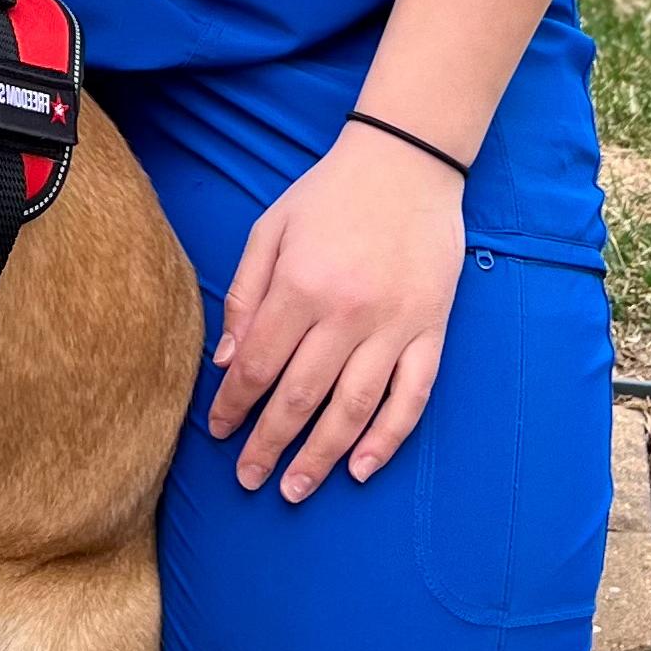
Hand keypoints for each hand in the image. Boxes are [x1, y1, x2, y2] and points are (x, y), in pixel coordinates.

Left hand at [205, 123, 465, 500]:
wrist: (407, 161)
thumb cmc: (329, 194)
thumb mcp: (269, 229)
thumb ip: (245, 295)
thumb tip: (224, 362)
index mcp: (300, 285)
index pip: (257, 365)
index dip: (234, 406)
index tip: (219, 433)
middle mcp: (346, 313)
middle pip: (300, 397)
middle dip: (269, 444)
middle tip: (249, 479)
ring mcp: (394, 325)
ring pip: (354, 408)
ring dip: (322, 456)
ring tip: (295, 488)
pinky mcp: (431, 330)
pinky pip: (412, 396)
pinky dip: (388, 437)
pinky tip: (363, 467)